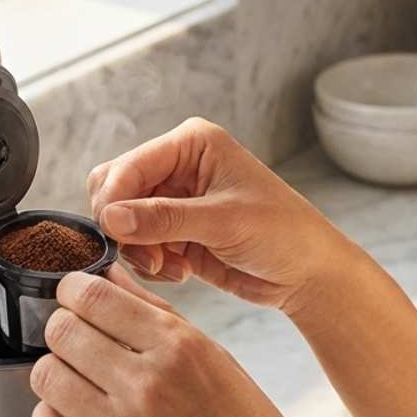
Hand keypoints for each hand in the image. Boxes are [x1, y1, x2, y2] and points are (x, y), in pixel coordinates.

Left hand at [28, 261, 326, 416]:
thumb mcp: (216, 358)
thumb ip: (158, 313)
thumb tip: (109, 277)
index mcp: (180, 347)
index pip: (93, 297)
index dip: (72, 290)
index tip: (72, 296)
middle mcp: (148, 386)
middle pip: (62, 332)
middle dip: (63, 328)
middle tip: (76, 339)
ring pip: (46, 376)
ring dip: (55, 371)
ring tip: (78, 380)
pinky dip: (52, 416)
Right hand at [87, 117, 355, 315]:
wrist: (307, 273)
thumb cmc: (281, 233)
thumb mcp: (224, 222)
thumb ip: (164, 218)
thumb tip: (109, 217)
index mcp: (191, 144)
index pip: (127, 165)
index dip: (113, 199)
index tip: (114, 234)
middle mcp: (176, 166)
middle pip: (114, 190)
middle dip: (124, 227)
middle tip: (150, 257)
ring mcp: (173, 200)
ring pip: (121, 222)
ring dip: (139, 251)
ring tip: (172, 269)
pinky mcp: (173, 232)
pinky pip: (136, 246)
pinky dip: (150, 264)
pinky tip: (181, 272)